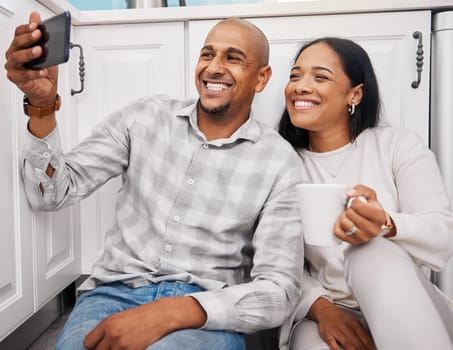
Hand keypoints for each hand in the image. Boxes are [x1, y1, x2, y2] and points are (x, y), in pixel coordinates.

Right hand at [4, 11, 57, 105]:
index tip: (36, 25)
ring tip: (40, 51)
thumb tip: (36, 17)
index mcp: (19, 46)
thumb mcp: (48, 52)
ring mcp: (13, 67)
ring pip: (16, 57)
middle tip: (39, 34)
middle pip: (17, 43)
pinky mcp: (16, 79)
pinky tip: (43, 71)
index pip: (19, 33)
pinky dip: (34, 73)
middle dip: (28, 38)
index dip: (27, 28)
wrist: (47, 89)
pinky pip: (24, 75)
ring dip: (29, 53)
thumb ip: (41, 36)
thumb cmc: (45, 71)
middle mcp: (13, 55)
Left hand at [84, 296, 206, 349]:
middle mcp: (112, 334)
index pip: (88, 342)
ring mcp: (122, 344)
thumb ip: (108, 328)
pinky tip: (131, 347)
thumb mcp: (121, 316)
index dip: (94, 345)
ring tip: (123, 345)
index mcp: (108, 323)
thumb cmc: (143, 314)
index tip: (98, 345)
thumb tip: (98, 341)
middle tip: (113, 346)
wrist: (161, 315)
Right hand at [308, 298, 375, 349]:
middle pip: (359, 345)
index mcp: (355, 324)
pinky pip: (334, 345)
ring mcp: (337, 332)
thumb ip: (362, 333)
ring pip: (348, 345)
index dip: (371, 349)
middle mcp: (347, 328)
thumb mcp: (353, 322)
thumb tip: (371, 345)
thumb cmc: (340, 318)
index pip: (367, 340)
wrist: (325, 310)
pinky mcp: (328, 335)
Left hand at [334, 184, 392, 243]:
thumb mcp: (370, 196)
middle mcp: (372, 230)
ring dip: (343, 217)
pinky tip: (344, 222)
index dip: (354, 202)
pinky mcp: (352, 242)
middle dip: (349, 209)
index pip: (357, 206)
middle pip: (350, 214)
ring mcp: (362, 237)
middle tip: (353, 210)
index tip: (357, 203)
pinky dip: (338, 225)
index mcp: (379, 217)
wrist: (375, 224)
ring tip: (348, 216)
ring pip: (344, 224)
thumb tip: (349, 194)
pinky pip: (338, 232)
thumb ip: (361, 190)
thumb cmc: (372, 209)